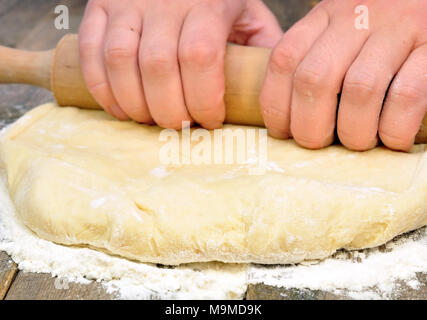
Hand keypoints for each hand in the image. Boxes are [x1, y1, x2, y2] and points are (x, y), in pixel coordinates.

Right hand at [79, 0, 281, 128]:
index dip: (203, 100)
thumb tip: (270, 93)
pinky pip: (91, 51)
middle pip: (158, 66)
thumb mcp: (248, 15)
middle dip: (168, 111)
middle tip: (179, 125)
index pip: (200, 58)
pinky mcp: (100, 6)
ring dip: (133, 104)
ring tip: (148, 119)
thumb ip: (260, 48)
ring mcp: (128, 2)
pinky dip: (101, 88)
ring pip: (120, 61)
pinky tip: (120, 108)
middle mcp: (165, 0)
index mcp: (208, 3)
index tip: (210, 121)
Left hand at [260, 0, 426, 150]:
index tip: (285, 133)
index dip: (276, 107)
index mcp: (325, 17)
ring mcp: (398, 28)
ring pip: (359, 89)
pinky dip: (395, 129)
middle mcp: (357, 18)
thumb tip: (287, 122)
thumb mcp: (337, 36)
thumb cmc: (378, 36)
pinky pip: (406, 95)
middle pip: (314, 79)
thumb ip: (313, 63)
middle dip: (310, 128)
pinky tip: (393, 139)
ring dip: (354, 132)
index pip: (283, 61)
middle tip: (321, 144)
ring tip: (359, 142)